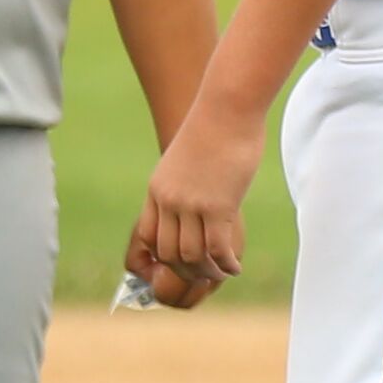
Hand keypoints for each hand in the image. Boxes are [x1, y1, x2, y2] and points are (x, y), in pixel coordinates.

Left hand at [129, 118, 260, 309]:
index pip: (147, 237)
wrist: (226, 109)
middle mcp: (169, 201)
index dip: (160, 257)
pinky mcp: (218, 205)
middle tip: (206, 273)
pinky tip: (235, 267)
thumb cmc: (214, 127)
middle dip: (186, 270)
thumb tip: (197, 200)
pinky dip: (225, 264)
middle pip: (168, 252)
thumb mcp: (188, 159)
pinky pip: (217, 248)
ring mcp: (192, 204)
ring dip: (208, 271)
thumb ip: (185, 183)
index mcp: (157, 190)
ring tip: (223, 272)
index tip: (179, 263)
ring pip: (192, 255)